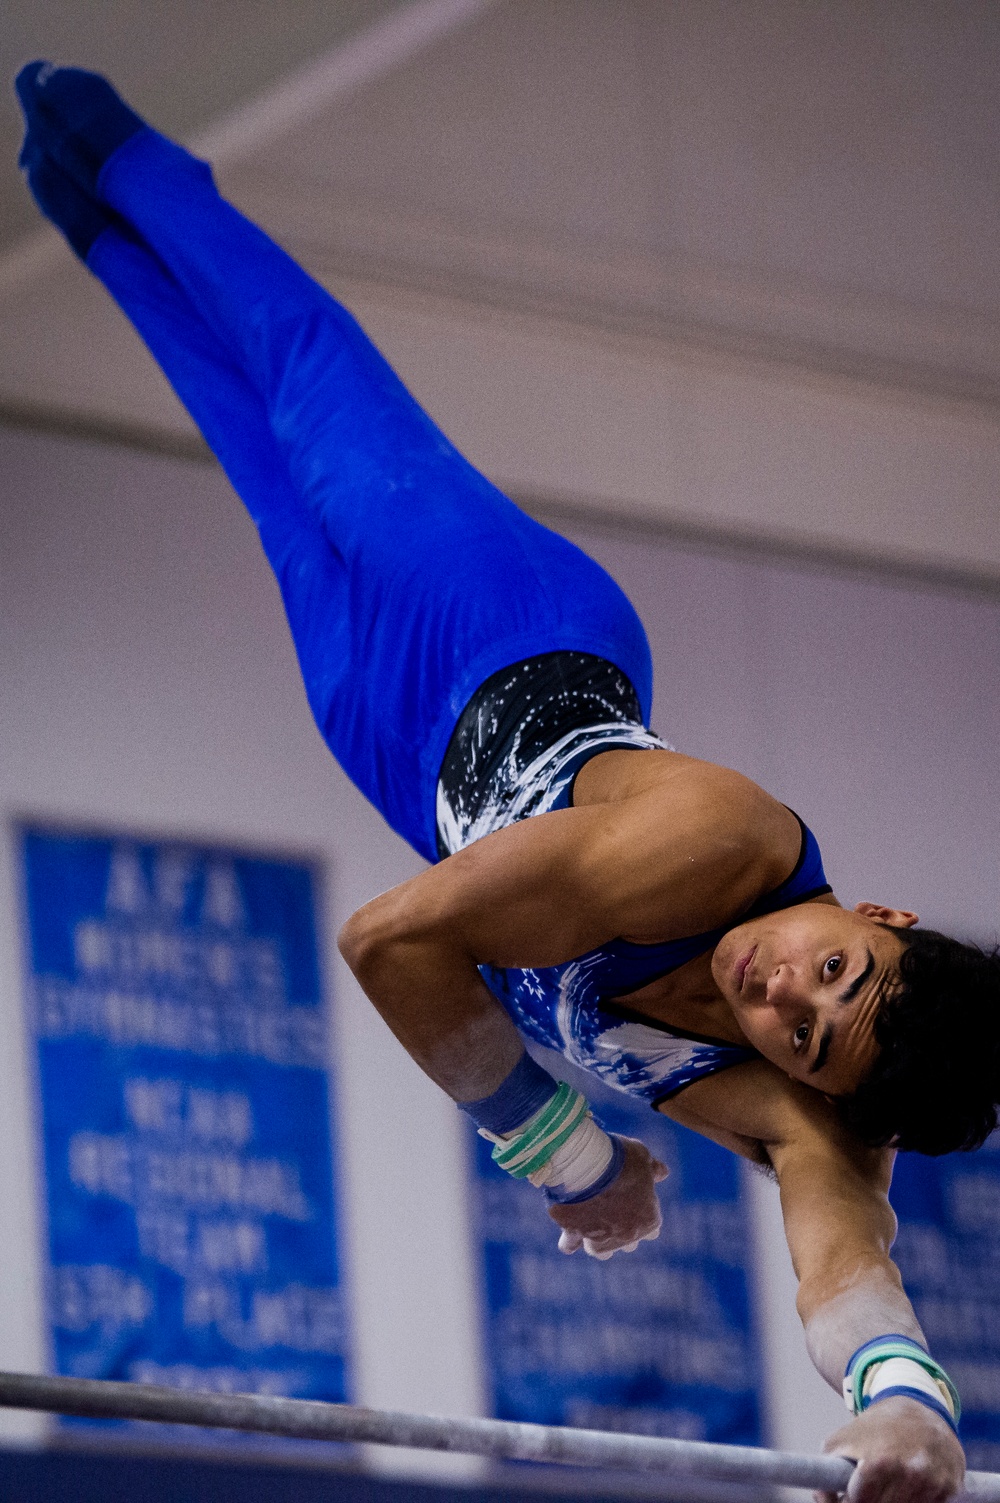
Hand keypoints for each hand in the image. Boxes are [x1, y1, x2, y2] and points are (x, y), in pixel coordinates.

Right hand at [547, 1136, 667, 1258]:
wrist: (585, 1164)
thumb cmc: (619, 1158)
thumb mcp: (640, 1156)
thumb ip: (651, 1167)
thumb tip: (662, 1172)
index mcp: (648, 1218)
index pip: (652, 1228)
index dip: (644, 1214)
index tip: (637, 1201)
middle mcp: (626, 1235)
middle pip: (629, 1242)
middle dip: (623, 1229)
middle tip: (615, 1209)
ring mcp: (599, 1237)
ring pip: (602, 1250)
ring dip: (600, 1242)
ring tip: (593, 1230)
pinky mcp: (574, 1231)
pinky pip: (570, 1244)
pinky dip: (569, 1241)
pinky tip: (567, 1238)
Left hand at [818, 1396, 964, 1502]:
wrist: (919, 1408)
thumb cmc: (876, 1427)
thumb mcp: (842, 1439)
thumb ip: (823, 1471)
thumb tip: (822, 1500)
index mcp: (881, 1461)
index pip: (860, 1502)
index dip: (852, 1499)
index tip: (851, 1493)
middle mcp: (911, 1473)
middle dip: (872, 1501)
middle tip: (871, 1488)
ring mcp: (933, 1483)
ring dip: (894, 1500)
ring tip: (889, 1484)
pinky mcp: (951, 1488)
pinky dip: (916, 1500)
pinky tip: (910, 1486)